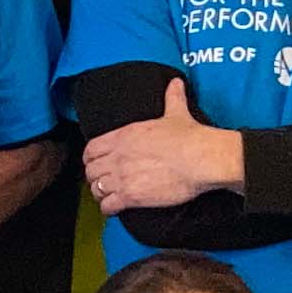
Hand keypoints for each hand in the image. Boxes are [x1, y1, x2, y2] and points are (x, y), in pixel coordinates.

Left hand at [79, 83, 234, 216]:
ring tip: (107, 196)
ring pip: (96, 189)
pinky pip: (108, 206)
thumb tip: (176, 83)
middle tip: (102, 181)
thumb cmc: (190, 137)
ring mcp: (122, 177)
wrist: (201, 159)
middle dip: (94, 177)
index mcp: (123, 135)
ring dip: (100, 193)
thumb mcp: (176, 112)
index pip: (91, 149)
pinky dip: (108, 209)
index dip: (90, 158)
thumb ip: (172, 97)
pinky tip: (114, 209)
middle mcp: (118, 156)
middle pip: (90, 171)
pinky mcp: (131, 197)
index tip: (96, 162)